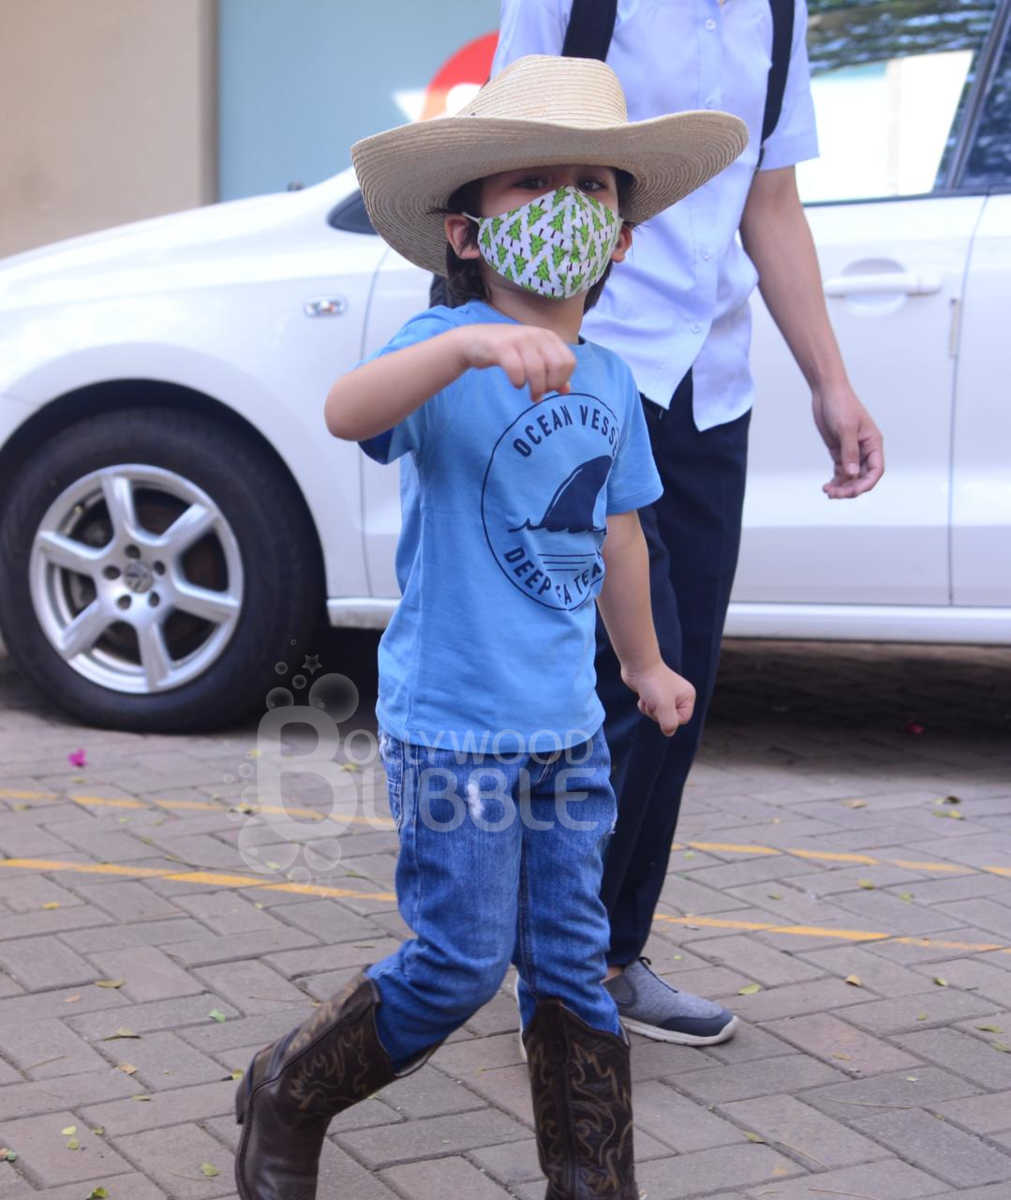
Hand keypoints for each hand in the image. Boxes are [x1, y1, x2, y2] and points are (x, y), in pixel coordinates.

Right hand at [459, 323, 576, 402]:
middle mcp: (537, 335)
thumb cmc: (507, 351)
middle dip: (550, 385)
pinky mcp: (502, 347)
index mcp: (548, 337)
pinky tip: (516, 384)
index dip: (561, 380)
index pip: (569, 362)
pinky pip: (517, 369)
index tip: (550, 388)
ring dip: (536, 389)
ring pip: (538, 370)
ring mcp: (519, 339)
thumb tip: (566, 390)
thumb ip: (551, 372)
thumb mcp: (533, 358)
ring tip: (530, 395)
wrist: (474, 341)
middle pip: (557, 366)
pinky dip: (519, 382)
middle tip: (540, 393)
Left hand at [622, 661, 695, 736]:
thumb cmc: (653, 684)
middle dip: (657, 714)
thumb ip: (669, 723)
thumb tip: (669, 732)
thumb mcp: (664, 706)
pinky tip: (643, 696)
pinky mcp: (654, 695)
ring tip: (647, 697)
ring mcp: (666, 695)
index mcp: (688, 697)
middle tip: (653, 701)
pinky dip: (644, 705)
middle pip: (669, 719)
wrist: (638, 666)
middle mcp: (679, 696)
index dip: (670, 718)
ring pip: (658, 715)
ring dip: (649, 710)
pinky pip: (651, 709)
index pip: (683, 720)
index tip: (662, 707)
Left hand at [811, 383, 884, 498]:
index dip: (866, 483)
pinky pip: (840, 471)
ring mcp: (852, 451)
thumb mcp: (845, 429)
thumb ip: (849, 452)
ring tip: (827, 491)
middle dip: (851, 488)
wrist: (826, 392)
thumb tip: (852, 474)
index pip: (876, 470)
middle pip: (863, 477)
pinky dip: (835, 480)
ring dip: (841, 486)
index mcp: (873, 443)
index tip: (852, 491)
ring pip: (851, 476)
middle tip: (834, 494)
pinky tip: (826, 486)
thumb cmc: (840, 405)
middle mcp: (865, 449)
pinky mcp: (839, 451)